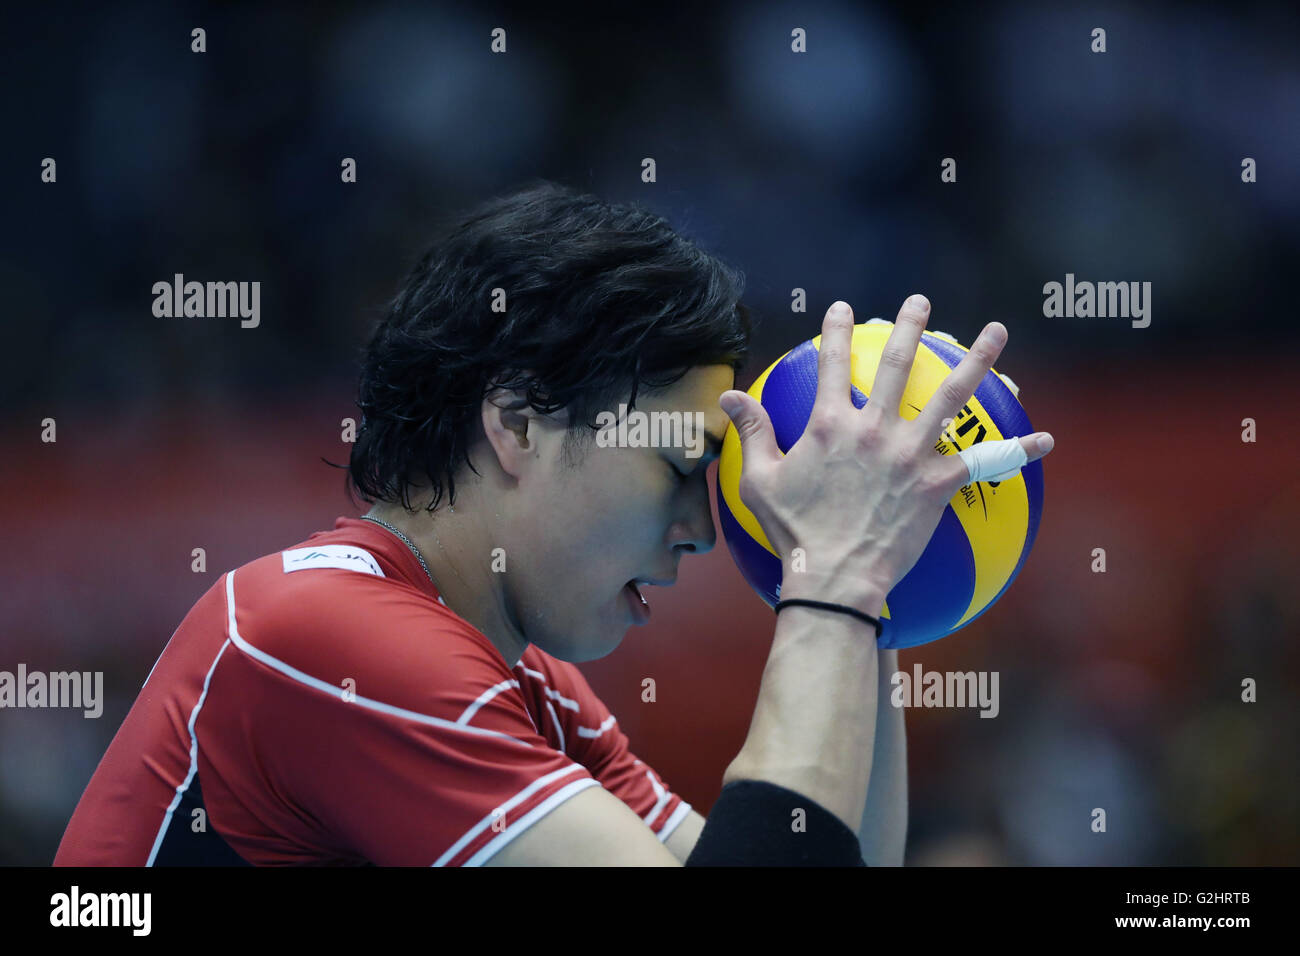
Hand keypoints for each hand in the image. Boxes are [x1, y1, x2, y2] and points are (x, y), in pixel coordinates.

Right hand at [718, 296, 1053, 612]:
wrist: (833, 577)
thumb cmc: (793, 532)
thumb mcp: (759, 479)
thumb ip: (750, 431)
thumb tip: (728, 396)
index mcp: (829, 425)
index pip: (833, 364)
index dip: (837, 332)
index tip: (843, 309)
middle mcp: (873, 430)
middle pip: (899, 366)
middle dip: (910, 328)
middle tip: (920, 303)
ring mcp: (908, 455)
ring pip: (950, 397)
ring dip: (976, 360)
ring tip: (995, 331)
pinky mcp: (936, 485)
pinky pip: (982, 462)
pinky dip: (1016, 452)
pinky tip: (1046, 440)